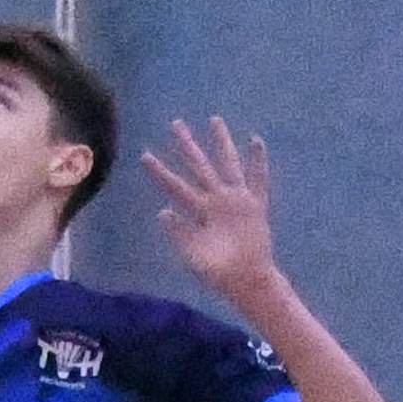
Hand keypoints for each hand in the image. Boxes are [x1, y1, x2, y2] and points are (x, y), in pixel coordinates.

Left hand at [142, 120, 279, 298]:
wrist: (245, 281)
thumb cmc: (217, 272)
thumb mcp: (190, 254)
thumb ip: (178, 233)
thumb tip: (163, 212)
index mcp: (198, 210)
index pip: (175, 185)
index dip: (160, 172)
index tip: (145, 155)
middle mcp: (215, 200)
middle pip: (199, 165)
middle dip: (187, 145)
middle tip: (175, 123)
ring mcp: (236, 200)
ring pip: (227, 164)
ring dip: (222, 142)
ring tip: (214, 120)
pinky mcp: (255, 205)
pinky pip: (258, 179)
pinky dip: (258, 161)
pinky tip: (255, 140)